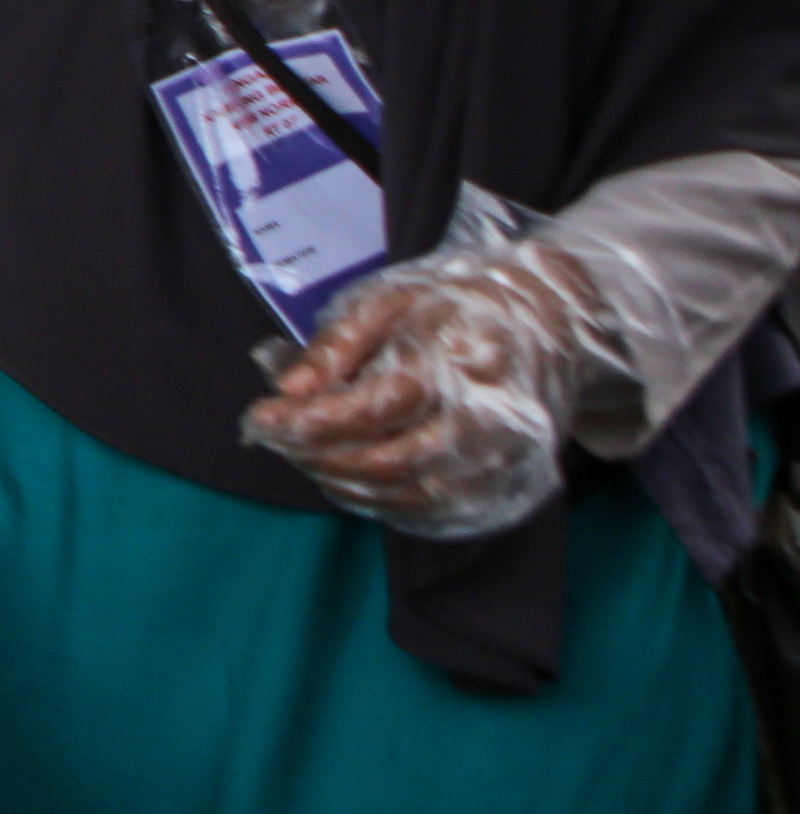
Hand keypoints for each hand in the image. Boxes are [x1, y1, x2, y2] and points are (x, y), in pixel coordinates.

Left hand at [240, 232, 639, 538]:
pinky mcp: (505, 485)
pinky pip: (431, 512)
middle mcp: (490, 418)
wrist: (549, 323)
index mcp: (461, 360)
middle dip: (320, 457)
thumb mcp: (390, 300)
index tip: (264, 416)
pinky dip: (377, 500)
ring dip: (342, 482)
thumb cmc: (455, 307)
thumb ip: (338, 345)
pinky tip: (347, 474)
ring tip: (305, 453)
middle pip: (391, 461)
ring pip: (408, 495)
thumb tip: (288, 390)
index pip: (378, 406)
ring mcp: (503, 459)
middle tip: (277, 439)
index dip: (315, 421)